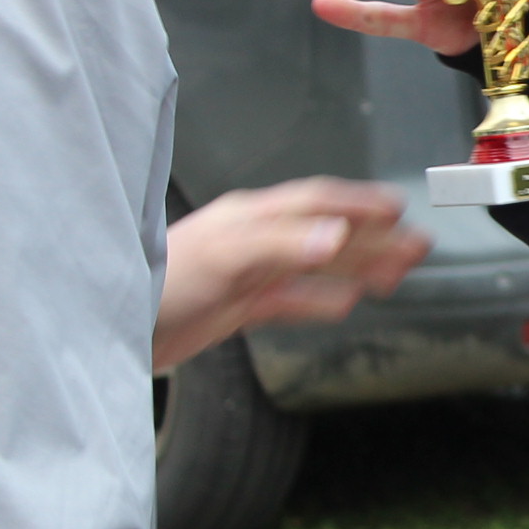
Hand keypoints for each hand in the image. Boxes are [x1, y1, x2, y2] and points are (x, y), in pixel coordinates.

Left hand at [157, 181, 429, 371]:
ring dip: (358, 268)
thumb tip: (335, 238)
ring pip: (316, 268)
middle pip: (326, 234)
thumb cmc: (155, 282)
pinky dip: (321, 301)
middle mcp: (252, 240)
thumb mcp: (224, 256)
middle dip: (374, 239)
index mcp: (250, 217)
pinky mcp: (235, 306)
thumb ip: (281, 245)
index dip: (360, 205)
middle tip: (418, 244)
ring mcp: (246, 273)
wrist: (110, 326)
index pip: (317, 202)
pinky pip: (290, 300)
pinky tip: (343, 304)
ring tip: (397, 272)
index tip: (399, 210)